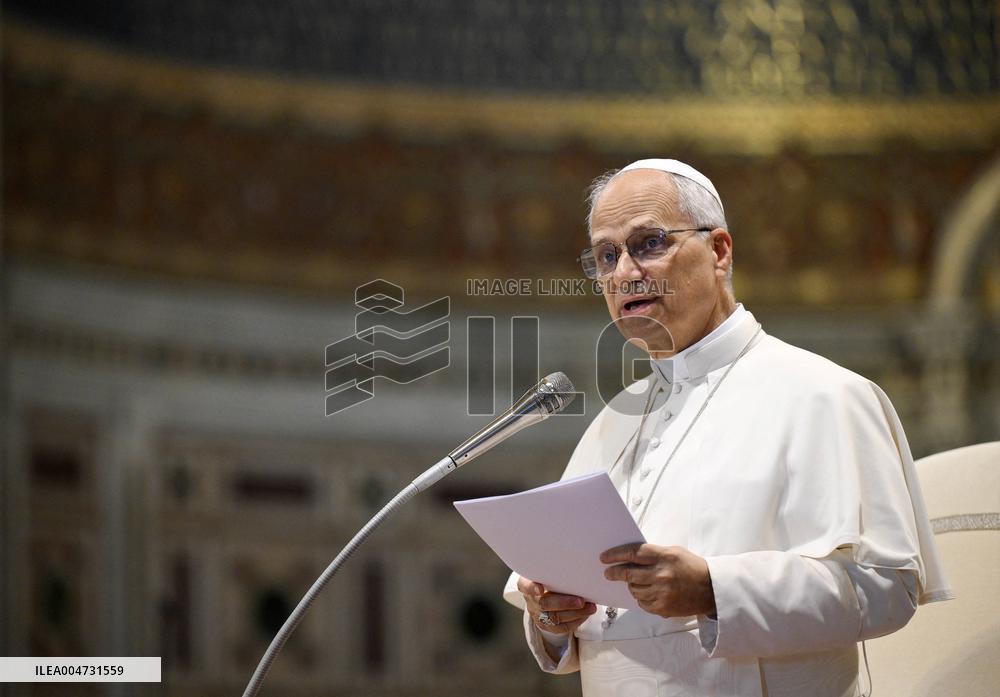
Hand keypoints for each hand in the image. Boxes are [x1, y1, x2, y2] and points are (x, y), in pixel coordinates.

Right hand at [517, 576, 596, 633]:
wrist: (543, 593)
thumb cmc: (548, 578)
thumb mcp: (547, 570)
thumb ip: (555, 568)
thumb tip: (575, 559)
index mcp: (526, 584)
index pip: (525, 586)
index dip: (532, 588)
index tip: (540, 588)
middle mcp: (531, 600)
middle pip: (544, 604)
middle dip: (564, 603)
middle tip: (581, 601)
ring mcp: (538, 615)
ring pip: (555, 618)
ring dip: (575, 613)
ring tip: (590, 607)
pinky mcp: (547, 626)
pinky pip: (562, 627)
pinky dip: (576, 621)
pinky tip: (586, 613)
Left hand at [601, 543, 715, 617]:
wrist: (711, 589)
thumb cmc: (692, 567)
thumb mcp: (674, 552)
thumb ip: (653, 554)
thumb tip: (629, 557)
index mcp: (664, 556)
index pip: (633, 553)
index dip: (616, 555)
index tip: (604, 558)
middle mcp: (661, 575)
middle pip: (629, 573)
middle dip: (615, 572)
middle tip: (608, 573)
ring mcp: (662, 593)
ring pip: (634, 589)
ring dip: (631, 585)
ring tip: (635, 582)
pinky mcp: (663, 608)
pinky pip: (642, 603)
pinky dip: (640, 597)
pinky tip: (646, 592)